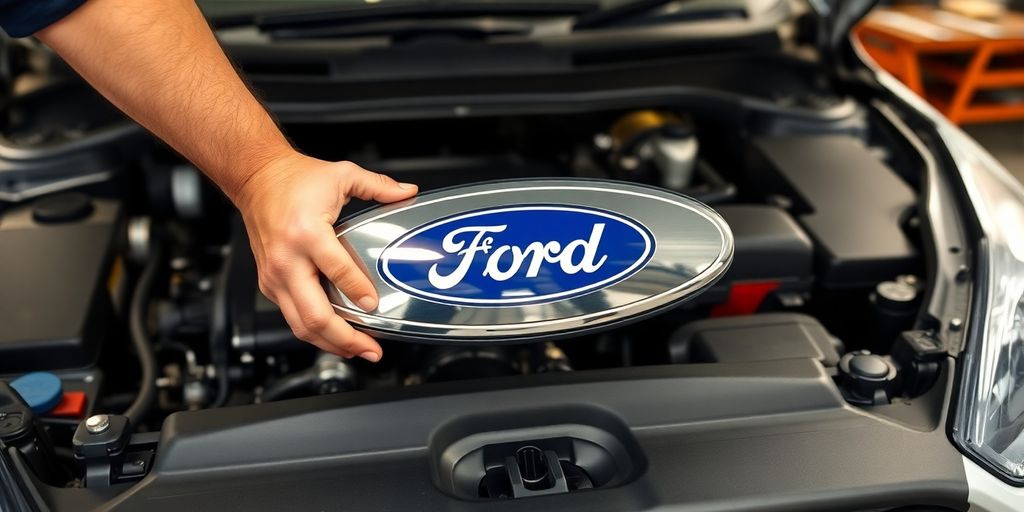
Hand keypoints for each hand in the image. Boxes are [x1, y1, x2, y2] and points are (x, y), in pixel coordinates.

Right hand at [233, 153, 416, 360]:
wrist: (255, 178)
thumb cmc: (293, 179)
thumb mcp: (341, 174)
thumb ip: (378, 186)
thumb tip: (408, 193)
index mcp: (306, 233)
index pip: (336, 270)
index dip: (358, 291)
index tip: (375, 306)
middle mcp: (286, 260)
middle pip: (315, 314)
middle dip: (346, 338)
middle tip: (372, 348)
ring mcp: (274, 276)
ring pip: (301, 325)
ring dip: (332, 344)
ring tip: (359, 351)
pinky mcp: (270, 284)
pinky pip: (292, 318)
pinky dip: (315, 333)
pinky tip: (336, 338)